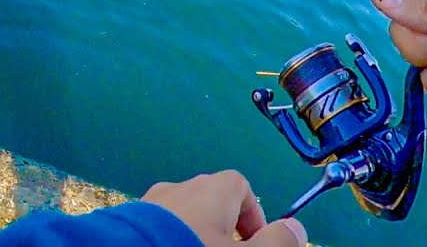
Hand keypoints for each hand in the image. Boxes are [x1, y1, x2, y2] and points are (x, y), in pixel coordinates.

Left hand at [142, 170, 305, 246]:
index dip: (253, 215)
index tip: (255, 242)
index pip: (241, 186)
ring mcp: (150, 202)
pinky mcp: (130, 219)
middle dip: (224, 229)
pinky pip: (158, 225)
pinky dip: (169, 237)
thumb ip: (275, 243)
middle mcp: (180, 187)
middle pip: (211, 201)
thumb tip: (297, 228)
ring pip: (183, 215)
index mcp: (212, 190)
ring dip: (194, 234)